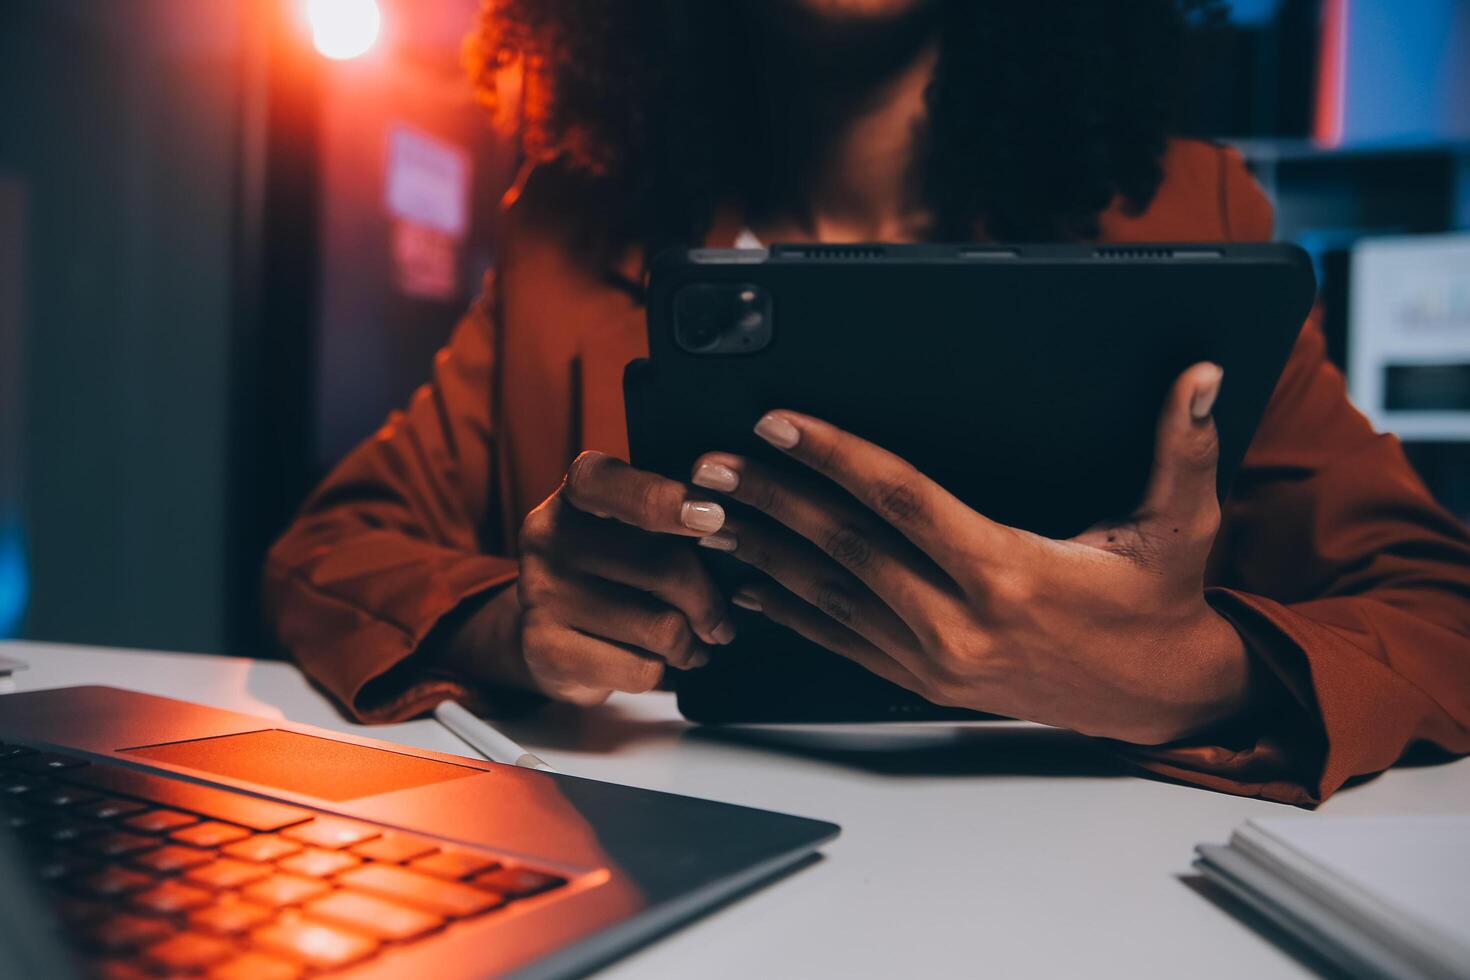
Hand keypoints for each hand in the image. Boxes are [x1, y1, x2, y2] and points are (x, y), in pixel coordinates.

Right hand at [493, 452, 737, 704]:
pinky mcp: (545, 650)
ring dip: (693, 645)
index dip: (665, 500)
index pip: (612, 482)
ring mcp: (541, 594)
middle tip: (724, 623)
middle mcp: (548, 535)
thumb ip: (674, 519)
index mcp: (577, 491)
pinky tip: (661, 664)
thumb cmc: (616, 570)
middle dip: (710, 603)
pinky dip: (664, 672)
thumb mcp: (635, 528)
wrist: (551, 634)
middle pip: (662, 566)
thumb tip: (736, 534)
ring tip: (696, 646)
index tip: (716, 518)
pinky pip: (640, 669)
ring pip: (660, 627)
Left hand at [691, 362, 1251, 743]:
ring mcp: (936, 659)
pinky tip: (751, 584)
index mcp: (1011, 571)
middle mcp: (961, 622)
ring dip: (764, 552)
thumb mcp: (1181, 525)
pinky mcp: (925, 682)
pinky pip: (842, 642)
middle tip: (710, 464)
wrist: (1156, 699)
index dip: (835, 455)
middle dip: (771, 499)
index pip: (902, 500)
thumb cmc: (1159, 604)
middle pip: (846, 546)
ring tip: (710, 516)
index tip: (778, 423)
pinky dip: (791, 611)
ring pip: (830, 596)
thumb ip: (1182, 447)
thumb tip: (1200, 378)